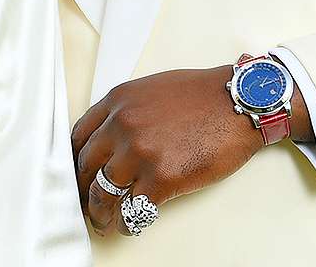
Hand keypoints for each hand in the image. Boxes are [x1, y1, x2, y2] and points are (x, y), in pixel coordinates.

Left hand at [69, 66, 311, 234]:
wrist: (239, 102)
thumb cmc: (204, 95)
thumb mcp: (152, 89)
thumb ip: (128, 110)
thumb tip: (114, 136)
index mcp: (118, 101)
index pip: (79, 136)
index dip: (75, 160)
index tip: (77, 173)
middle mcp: (122, 125)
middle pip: (86, 165)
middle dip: (83, 189)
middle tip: (85, 202)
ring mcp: (140, 152)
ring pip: (103, 192)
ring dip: (100, 211)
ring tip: (103, 221)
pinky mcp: (161, 178)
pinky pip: (132, 210)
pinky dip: (127, 223)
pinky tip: (129, 225)